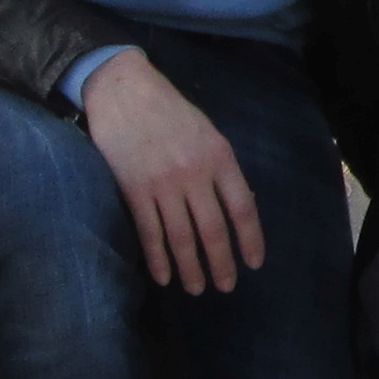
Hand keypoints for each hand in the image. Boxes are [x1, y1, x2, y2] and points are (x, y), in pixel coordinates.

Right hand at [78, 50, 264, 295]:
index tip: (254, 264)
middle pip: (214, 229)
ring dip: (191, 268)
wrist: (124, 89)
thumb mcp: (207, 132)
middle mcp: (195, 173)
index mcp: (219, 157)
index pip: (243, 208)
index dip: (251, 240)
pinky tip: (164, 276)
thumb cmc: (169, 110)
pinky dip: (158, 258)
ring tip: (197, 289)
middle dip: (221, 263)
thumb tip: (237, 208)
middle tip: (226, 287)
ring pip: (181, 237)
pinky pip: (150, 232)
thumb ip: (221, 168)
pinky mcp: (134, 189)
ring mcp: (163, 183)